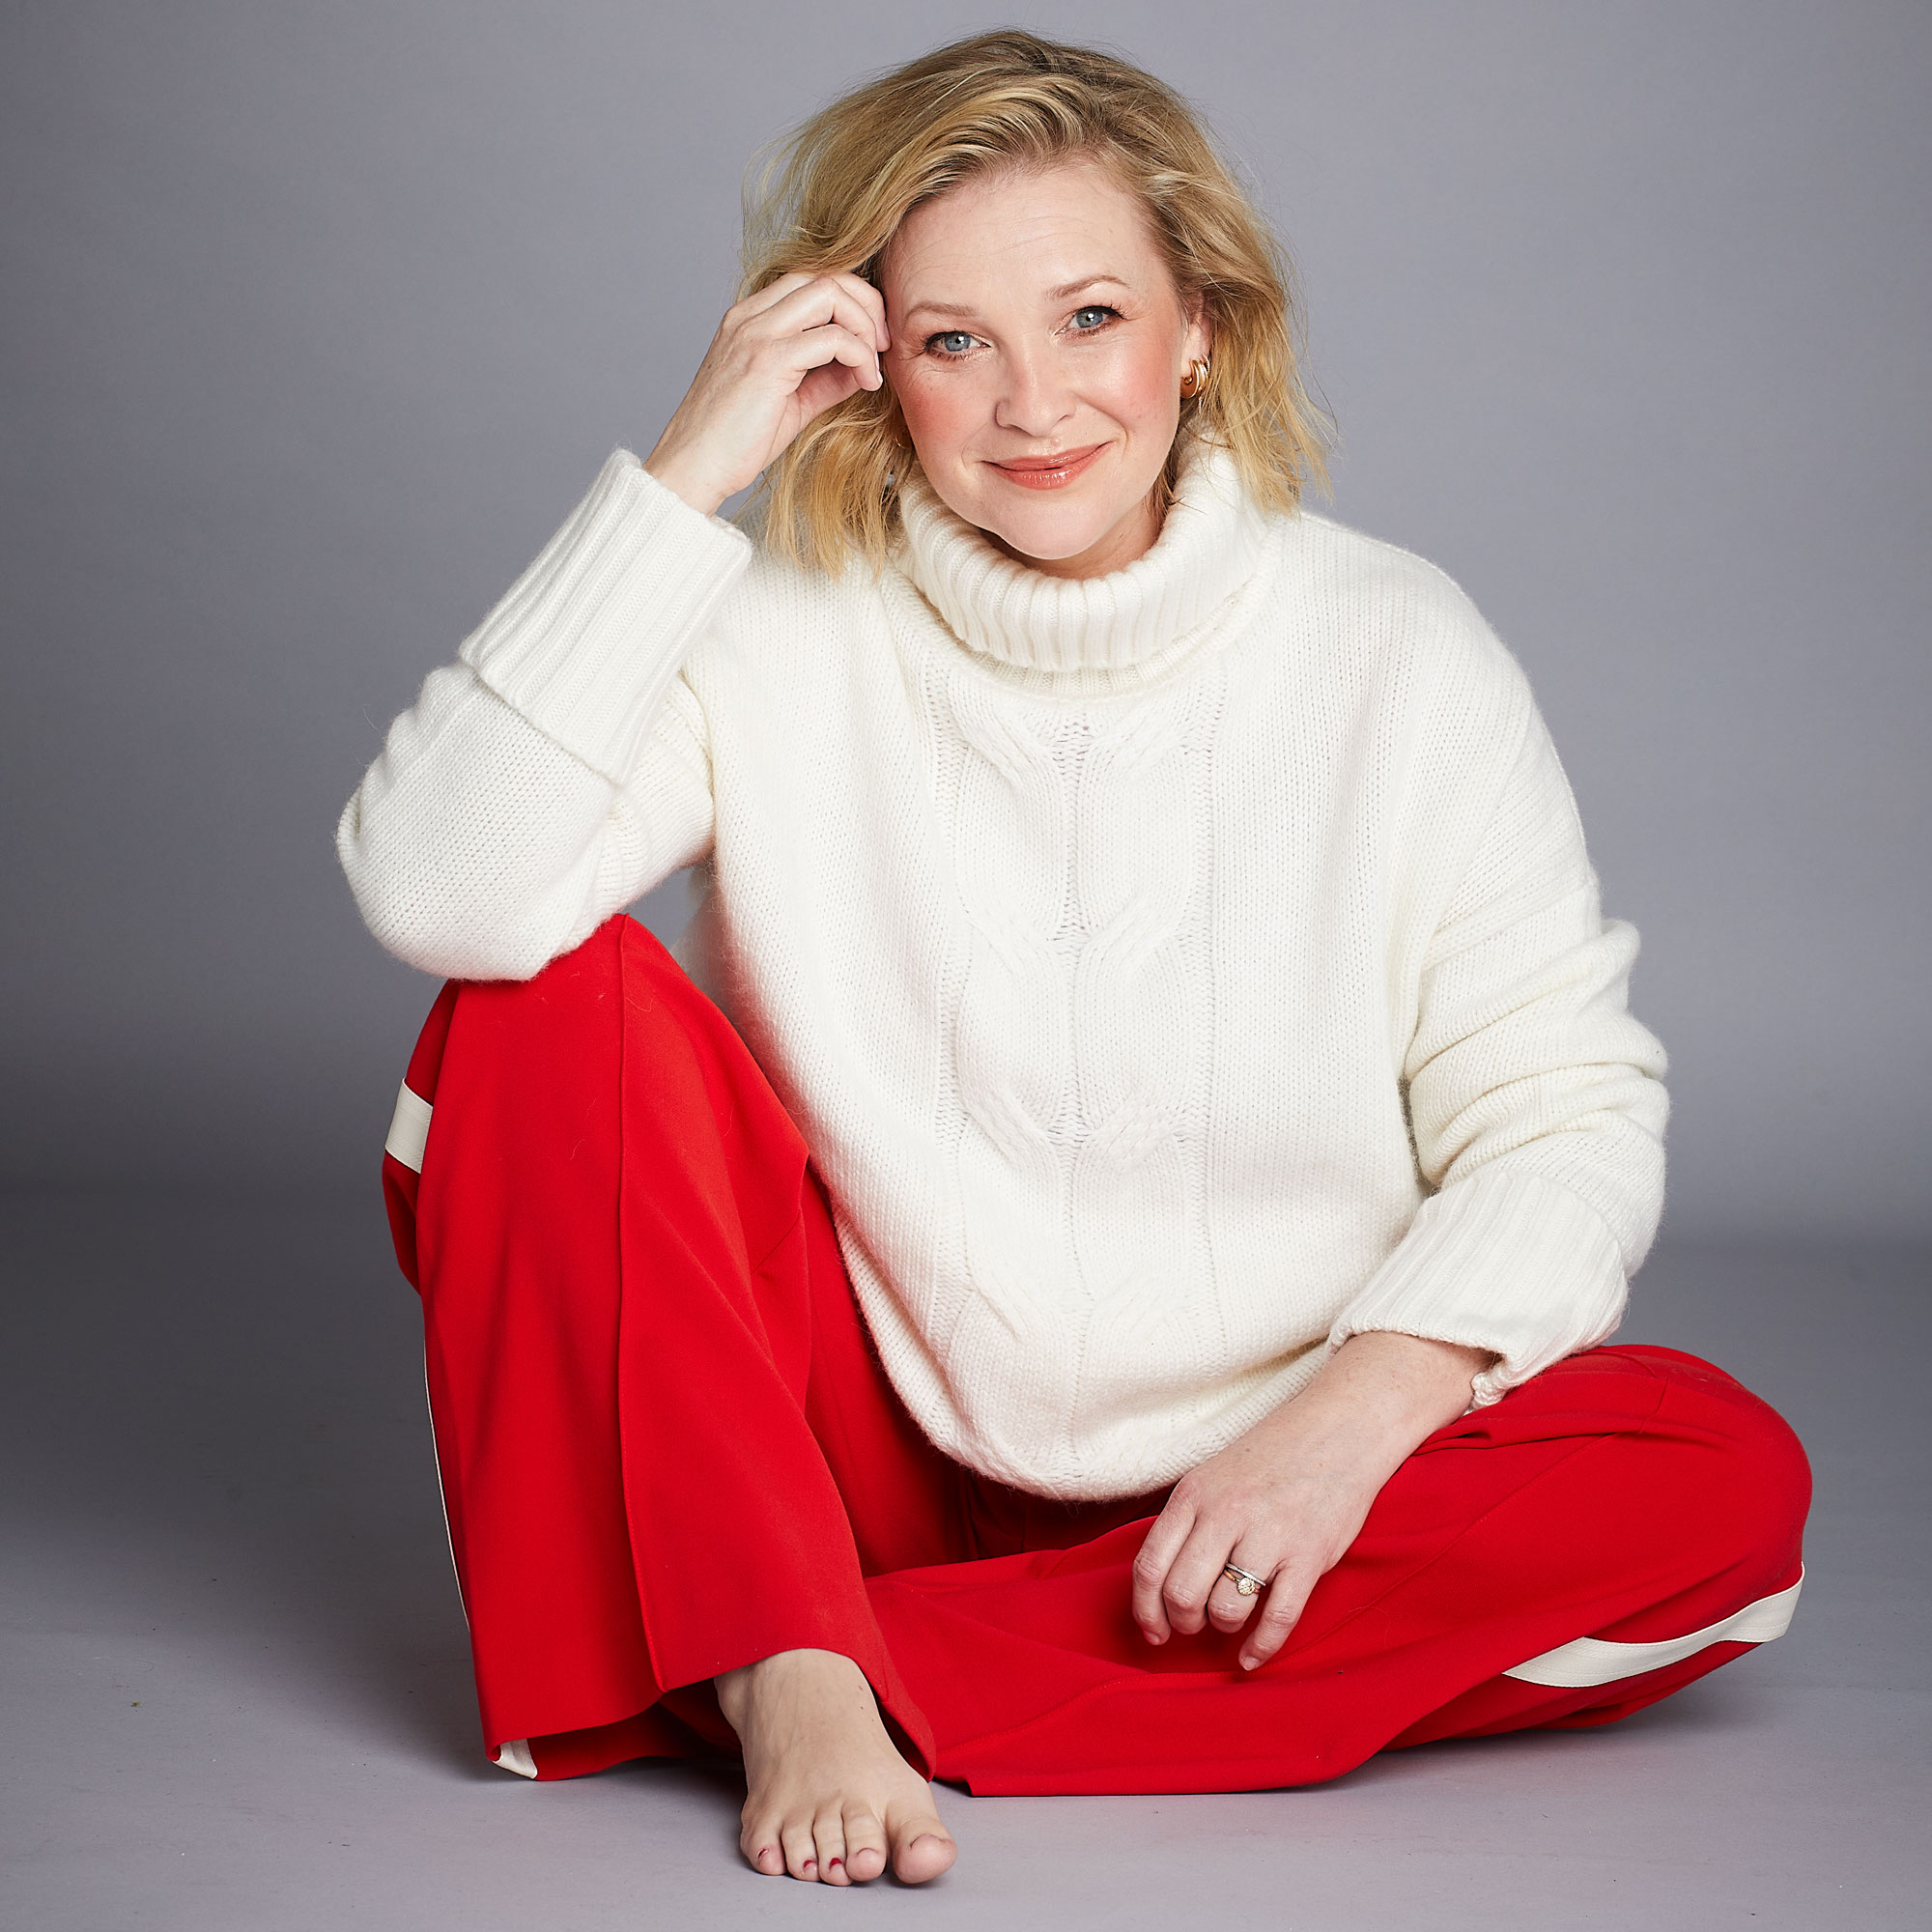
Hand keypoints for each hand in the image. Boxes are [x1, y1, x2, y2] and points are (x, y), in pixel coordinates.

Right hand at [643, 271, 889, 515]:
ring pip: (830, 292)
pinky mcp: (768, 360)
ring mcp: (756, 333)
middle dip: (867, 303)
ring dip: (865, 325)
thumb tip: (864, 366)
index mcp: (750, 319)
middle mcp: (750, 316)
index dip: (852, 300)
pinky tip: (866, 382)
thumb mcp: (791, 401)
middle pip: (825, 274)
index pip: (810, 280)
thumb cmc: (735, 441)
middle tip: (883, 345)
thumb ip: (826, 377)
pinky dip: (860, 355)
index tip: (873, 340)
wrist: (694, 468)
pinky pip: (831, 338)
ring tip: (874, 365)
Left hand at [1130, 1332, 1495, 1670]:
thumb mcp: (1213, 1475)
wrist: (1338, 1428)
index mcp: (1194, 1495)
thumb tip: (1162, 1581)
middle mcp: (1224, 1515)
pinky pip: (1276, 1619)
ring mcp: (1268, 1535)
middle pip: (1180, 1594)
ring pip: (1224, 1609)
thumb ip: (1188, 1521)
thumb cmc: (1273, 1456)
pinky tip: (1252, 1657)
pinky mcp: (1308, 1556)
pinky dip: (1260, 1648)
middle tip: (1193, 1627)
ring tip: (1231, 1620)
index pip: (1149, 1565)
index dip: (1145, 1610)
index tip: (1152, 1631)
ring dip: (1223, 1627)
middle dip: (1182, 1623)